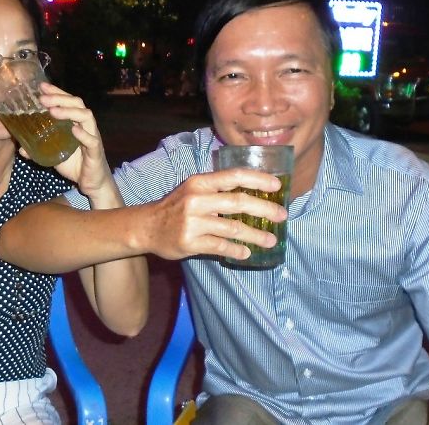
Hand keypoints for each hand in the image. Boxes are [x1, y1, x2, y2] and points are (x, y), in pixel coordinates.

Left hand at [38, 83, 113, 199]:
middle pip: (77, 104)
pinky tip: (74, 130)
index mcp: (76, 123)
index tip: (41, 87)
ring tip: (52, 111)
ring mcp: (92, 137)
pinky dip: (83, 134)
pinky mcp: (96, 152)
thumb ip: (39, 150)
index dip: (56, 92)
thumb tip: (21, 149)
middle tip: (42, 98)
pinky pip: (92, 141)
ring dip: (69, 112)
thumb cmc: (75, 165)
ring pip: (86, 117)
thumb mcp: (54, 155)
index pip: (68, 101)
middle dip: (60, 98)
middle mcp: (86, 126)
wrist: (92, 183)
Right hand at [140, 168, 287, 260]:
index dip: (258, 180)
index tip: (277, 186)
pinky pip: (220, 246)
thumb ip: (218, 190)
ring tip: (271, 240)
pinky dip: (236, 250)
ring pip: (232, 228)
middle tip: (282, 215)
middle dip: (264, 209)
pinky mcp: (190, 242)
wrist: (146, 226)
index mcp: (200, 183)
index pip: (233, 176)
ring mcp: (193, 222)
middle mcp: (196, 200)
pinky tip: (246, 252)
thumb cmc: (175, 207)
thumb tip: (253, 194)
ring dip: (255, 235)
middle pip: (238, 202)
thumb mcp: (193, 190)